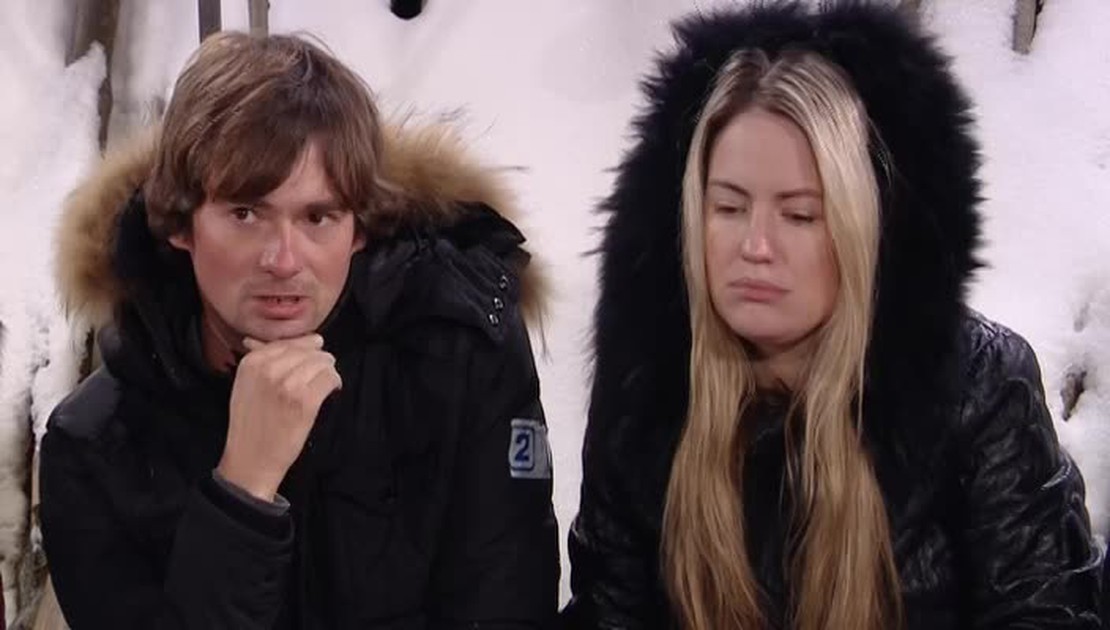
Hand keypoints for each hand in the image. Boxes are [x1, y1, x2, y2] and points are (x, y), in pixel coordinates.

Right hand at [216, 334, 340, 500]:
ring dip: (327, 371)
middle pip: (308, 350)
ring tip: (323, 384)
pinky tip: (330, 391)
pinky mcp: (306, 401)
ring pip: (322, 362)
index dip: (304, 349)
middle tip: (319, 373)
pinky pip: (330, 378)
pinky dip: (334, 383)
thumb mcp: (245, 386)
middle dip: (318, 360)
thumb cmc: (250, 425)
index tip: (309, 360)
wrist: (251, 459)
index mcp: (252, 363)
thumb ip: (261, 361)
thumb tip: (278, 340)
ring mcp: (288, 384)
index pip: (288, 343)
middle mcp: (269, 369)